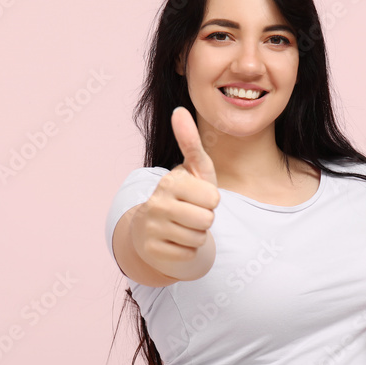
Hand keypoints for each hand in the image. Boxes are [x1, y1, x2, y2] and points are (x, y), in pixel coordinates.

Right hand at [130, 107, 220, 269]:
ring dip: (197, 235)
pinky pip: (188, 254)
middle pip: (207, 220)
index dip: (211, 200)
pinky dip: (187, 250)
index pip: (213, 198)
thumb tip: (179, 110)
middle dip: (206, 219)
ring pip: (198, 238)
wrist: (155, 227)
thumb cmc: (185, 194)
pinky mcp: (152, 250)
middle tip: (192, 213)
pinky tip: (175, 240)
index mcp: (169, 181)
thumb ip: (190, 141)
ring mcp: (152, 228)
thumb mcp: (194, 169)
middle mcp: (156, 203)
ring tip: (184, 225)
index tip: (199, 197)